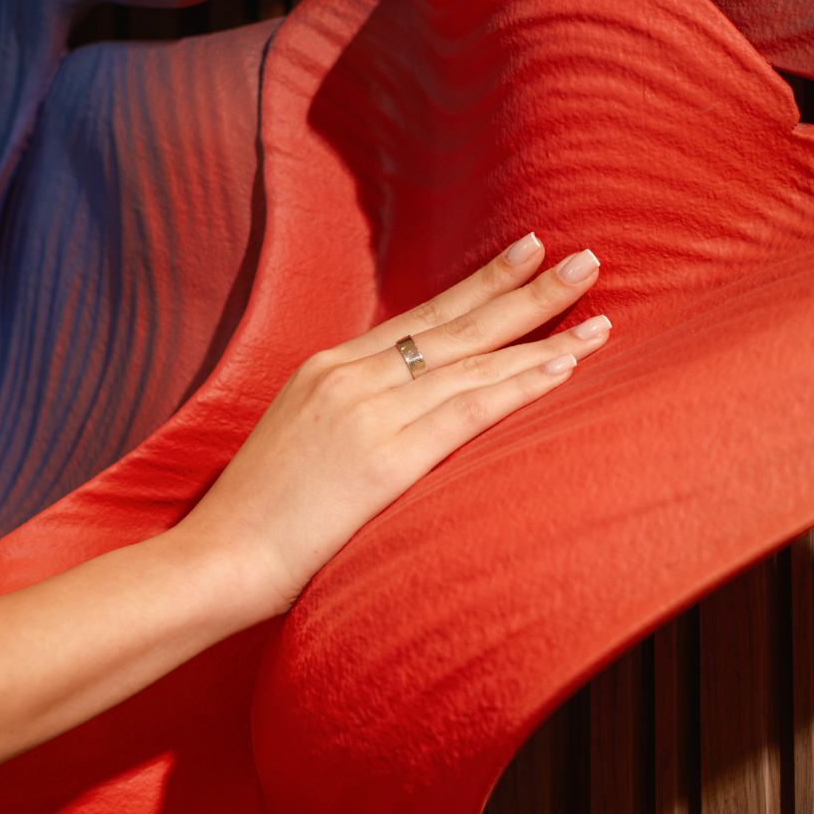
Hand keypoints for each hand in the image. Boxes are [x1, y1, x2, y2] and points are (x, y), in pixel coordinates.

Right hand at [184, 232, 609, 617]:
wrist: (216, 559)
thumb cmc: (256, 515)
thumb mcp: (297, 438)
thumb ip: (346, 413)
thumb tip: (395, 413)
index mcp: (327, 367)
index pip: (422, 317)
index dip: (479, 285)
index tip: (524, 254)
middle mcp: (350, 375)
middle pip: (456, 323)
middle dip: (524, 289)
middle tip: (584, 259)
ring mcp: (367, 411)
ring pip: (472, 362)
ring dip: (541, 336)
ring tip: (597, 313)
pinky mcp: (384, 457)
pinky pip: (467, 410)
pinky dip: (519, 385)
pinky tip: (563, 368)